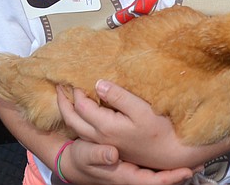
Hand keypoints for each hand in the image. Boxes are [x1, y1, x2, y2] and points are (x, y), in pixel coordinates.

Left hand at [57, 81, 198, 170]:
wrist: (170, 154)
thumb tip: (98, 83)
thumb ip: (119, 96)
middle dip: (63, 100)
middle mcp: (100, 137)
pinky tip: (83, 109)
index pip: (81, 105)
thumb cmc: (159, 130)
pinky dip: (77, 119)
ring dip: (68, 110)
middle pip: (71, 118)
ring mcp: (103, 143)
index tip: (74, 75)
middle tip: (59, 84)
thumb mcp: (141, 109)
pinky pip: (84, 131)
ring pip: (76, 127)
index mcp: (106, 127)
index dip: (76, 89)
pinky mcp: (109, 145)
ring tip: (65, 95)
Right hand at [58, 138, 195, 184]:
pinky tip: (175, 152)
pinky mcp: (133, 163)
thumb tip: (112, 154)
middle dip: (180, 172)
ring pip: (159, 173)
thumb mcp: (86, 154)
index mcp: (124, 176)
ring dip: (175, 167)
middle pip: (162, 180)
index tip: (187, 171)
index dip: (171, 178)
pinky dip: (166, 162)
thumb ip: (98, 155)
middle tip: (200, 161)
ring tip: (194, 156)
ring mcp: (134, 170)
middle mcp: (133, 176)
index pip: (153, 182)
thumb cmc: (81, 158)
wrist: (74, 161)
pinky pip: (154, 167)